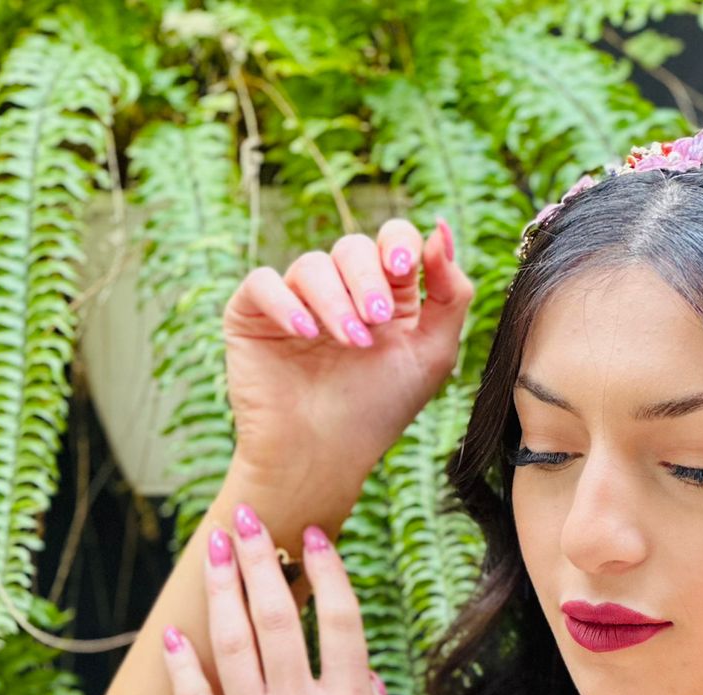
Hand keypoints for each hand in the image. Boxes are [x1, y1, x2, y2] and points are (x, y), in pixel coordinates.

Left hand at [160, 501, 414, 694]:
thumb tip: (365, 680)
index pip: (340, 623)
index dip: (329, 574)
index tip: (317, 539)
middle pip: (278, 617)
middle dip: (262, 560)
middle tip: (247, 520)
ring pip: (232, 644)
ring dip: (222, 591)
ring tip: (214, 551)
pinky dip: (182, 664)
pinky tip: (174, 634)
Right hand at [223, 216, 475, 490]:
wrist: (323, 456)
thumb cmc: (379, 411)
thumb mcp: (432, 354)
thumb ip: (449, 293)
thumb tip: (441, 229)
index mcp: (384, 294)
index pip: (391, 239)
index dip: (397, 242)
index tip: (404, 266)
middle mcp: (339, 290)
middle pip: (353, 247)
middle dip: (368, 279)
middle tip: (377, 321)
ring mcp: (295, 299)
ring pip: (312, 265)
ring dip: (335, 301)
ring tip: (351, 343)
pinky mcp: (253, 314)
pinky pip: (263, 283)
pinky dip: (287, 303)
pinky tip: (306, 335)